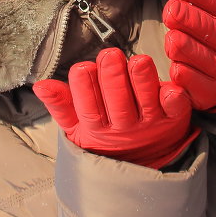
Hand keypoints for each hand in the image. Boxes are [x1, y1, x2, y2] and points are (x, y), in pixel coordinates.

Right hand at [33, 48, 196, 168]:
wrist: (143, 160)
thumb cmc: (106, 134)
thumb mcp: (78, 125)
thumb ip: (61, 104)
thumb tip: (40, 85)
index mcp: (98, 128)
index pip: (89, 108)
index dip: (85, 88)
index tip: (82, 68)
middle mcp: (124, 128)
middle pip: (118, 103)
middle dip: (113, 78)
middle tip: (110, 56)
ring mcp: (150, 124)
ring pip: (146, 103)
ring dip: (143, 82)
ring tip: (139, 62)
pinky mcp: (173, 118)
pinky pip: (174, 110)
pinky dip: (173, 99)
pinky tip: (170, 88)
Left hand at [162, 0, 215, 111]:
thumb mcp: (214, 0)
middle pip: (206, 28)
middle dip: (187, 17)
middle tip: (171, 10)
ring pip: (195, 55)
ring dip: (179, 45)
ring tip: (172, 38)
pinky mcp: (208, 91)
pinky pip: (190, 82)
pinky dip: (180, 74)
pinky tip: (175, 67)